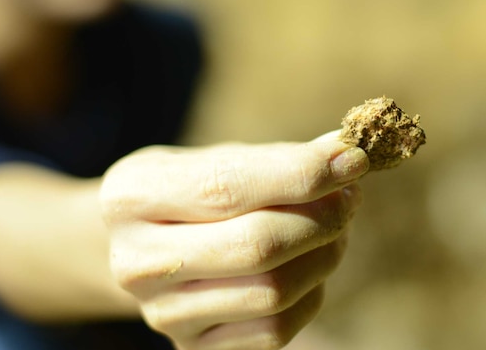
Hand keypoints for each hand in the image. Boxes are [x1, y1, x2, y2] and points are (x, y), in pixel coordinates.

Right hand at [99, 132, 367, 349]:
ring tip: (333, 228)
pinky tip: (309, 264)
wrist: (141, 248)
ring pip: (273, 291)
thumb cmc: (189, 191)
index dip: (302, 174)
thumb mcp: (213, 158)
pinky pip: (275, 329)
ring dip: (323, 255)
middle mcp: (136, 262)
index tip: (353, 159)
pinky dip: (310, 293)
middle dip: (321, 218)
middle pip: (256, 246)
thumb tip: (345, 154)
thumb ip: (275, 159)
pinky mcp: (193, 348)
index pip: (230, 186)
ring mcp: (162, 314)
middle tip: (349, 198)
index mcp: (132, 196)